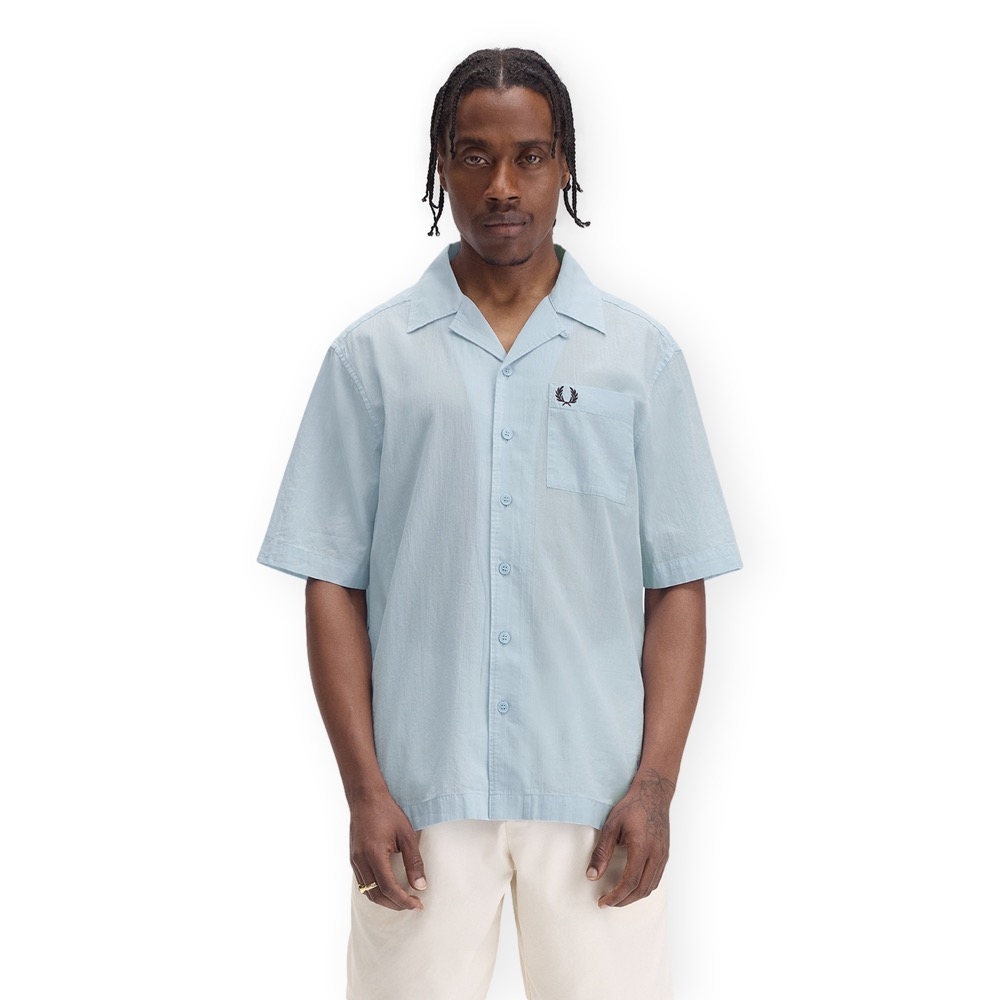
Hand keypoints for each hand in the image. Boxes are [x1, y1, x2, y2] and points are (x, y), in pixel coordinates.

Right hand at [349, 790, 426, 910]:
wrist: (365, 797)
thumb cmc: (387, 812)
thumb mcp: (406, 835)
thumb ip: (414, 862)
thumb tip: (421, 886)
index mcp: (374, 855)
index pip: (388, 888)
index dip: (403, 900)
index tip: (418, 904)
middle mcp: (360, 861)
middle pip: (376, 895)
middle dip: (395, 904)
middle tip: (413, 904)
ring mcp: (354, 861)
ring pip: (368, 892)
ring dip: (385, 900)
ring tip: (403, 899)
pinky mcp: (353, 859)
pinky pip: (363, 883)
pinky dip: (376, 891)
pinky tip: (389, 888)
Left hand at [586, 769, 674, 906]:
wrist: (654, 793)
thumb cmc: (632, 806)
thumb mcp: (611, 825)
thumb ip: (602, 852)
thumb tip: (591, 876)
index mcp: (642, 848)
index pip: (630, 882)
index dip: (616, 896)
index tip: (603, 901)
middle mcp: (657, 855)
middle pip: (642, 889)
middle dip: (624, 900)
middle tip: (608, 902)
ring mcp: (663, 855)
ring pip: (651, 886)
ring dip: (634, 896)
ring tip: (618, 897)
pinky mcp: (665, 854)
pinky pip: (656, 879)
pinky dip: (643, 887)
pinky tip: (632, 886)